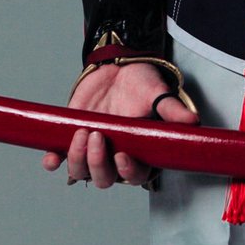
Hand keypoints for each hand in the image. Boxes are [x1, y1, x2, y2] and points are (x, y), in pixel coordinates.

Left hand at [41, 62, 199, 187]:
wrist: (116, 66)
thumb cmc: (139, 83)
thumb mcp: (157, 93)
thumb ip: (172, 110)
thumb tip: (192, 121)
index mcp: (139, 151)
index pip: (135, 175)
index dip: (127, 172)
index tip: (121, 155)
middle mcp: (114, 156)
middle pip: (104, 179)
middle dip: (97, 164)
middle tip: (97, 138)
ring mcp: (92, 149)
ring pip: (81, 172)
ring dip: (77, 160)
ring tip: (80, 134)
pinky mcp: (71, 138)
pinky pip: (59, 159)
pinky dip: (54, 161)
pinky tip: (52, 157)